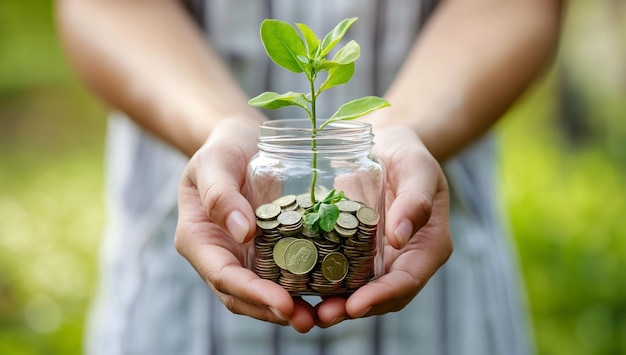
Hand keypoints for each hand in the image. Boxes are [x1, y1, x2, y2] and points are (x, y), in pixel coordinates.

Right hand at [174, 119, 316, 332]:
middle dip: (273, 311)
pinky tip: (328, 289)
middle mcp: (221, 255)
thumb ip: (220, 194)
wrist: (241, 142)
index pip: (223, 277)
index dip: (252, 294)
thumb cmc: (222, 148)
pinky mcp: (268, 250)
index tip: (283, 303)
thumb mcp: (214, 161)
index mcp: (199, 240)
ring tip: (322, 315)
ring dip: (290, 308)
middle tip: (308, 320)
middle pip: (243, 295)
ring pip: (263, 292)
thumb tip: (242, 233)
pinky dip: (302, 285)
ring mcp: (244, 256)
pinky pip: (283, 273)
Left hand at [315, 125, 452, 326]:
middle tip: (323, 315)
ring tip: (307, 311)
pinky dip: (322, 281)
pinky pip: (341, 271)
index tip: (355, 305)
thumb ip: (415, 200)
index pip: (408, 280)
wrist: (385, 145)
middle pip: (382, 295)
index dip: (382, 296)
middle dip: (353, 309)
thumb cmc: (408, 153)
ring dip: (335, 303)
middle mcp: (404, 258)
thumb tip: (399, 239)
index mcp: (428, 245)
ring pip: (360, 290)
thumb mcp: (417, 167)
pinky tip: (298, 284)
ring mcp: (379, 257)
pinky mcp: (356, 250)